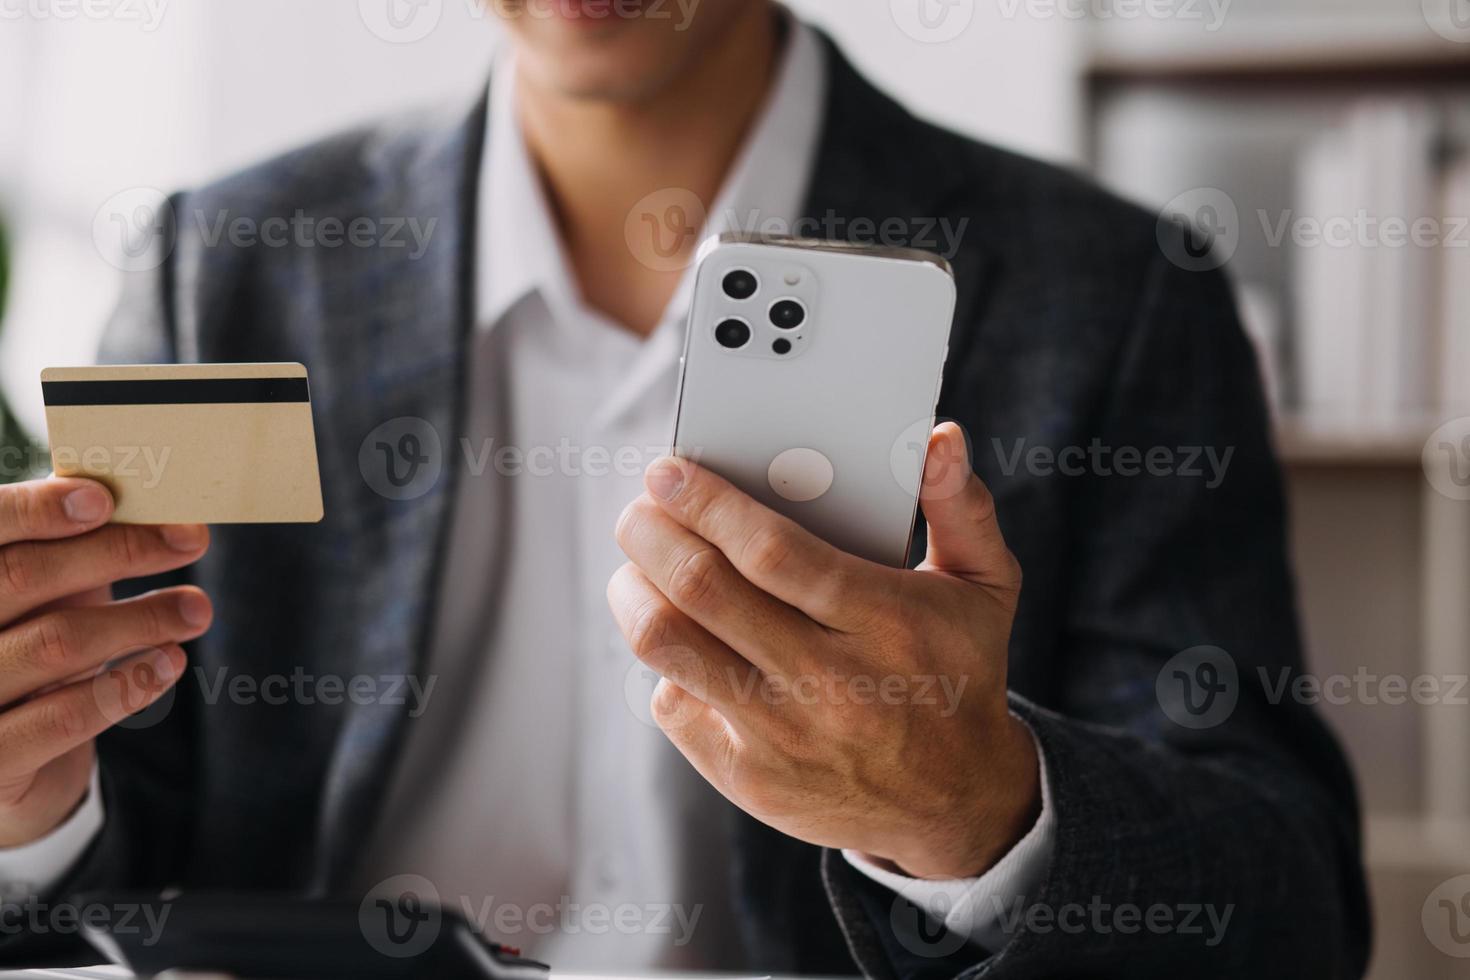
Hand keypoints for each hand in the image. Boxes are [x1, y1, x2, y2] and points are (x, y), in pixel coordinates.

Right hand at [0, 478, 211, 847]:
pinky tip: (169, 663)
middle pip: (23, 578)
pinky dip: (125, 685)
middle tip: (191, 539)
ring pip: (53, 644)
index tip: (104, 499)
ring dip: (139, 619)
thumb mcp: (41, 591)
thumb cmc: (27, 646)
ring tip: (196, 609)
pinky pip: (61, 719)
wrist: (8, 762)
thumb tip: (124, 487)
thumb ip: (66, 543)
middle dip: (116, 552)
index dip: (36, 510)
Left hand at [609, 423, 1038, 879]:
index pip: (772, 553)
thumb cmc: (958, 669)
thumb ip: (960, 505)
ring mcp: (783, 736)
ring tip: (637, 565)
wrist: (955, 799)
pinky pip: (674, 702)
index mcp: (886, 622)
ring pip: (669, 646)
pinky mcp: (749, 779)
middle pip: (703, 591)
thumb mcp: (984, 585)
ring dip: (634, 591)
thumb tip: (941, 438)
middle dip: (650, 535)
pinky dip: (665, 660)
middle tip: (638, 510)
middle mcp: (829, 683)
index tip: (667, 472)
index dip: (707, 505)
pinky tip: (682, 636)